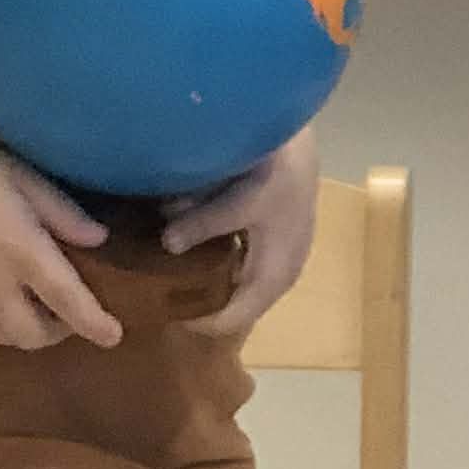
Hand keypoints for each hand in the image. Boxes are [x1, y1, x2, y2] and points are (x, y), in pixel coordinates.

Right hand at [0, 136, 121, 354]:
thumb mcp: (18, 175)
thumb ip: (61, 209)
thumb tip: (99, 239)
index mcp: (23, 252)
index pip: (69, 301)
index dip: (96, 324)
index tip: (113, 335)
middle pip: (36, 334)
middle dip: (58, 331)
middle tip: (63, 313)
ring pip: (5, 339)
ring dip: (24, 333)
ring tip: (27, 312)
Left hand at [165, 134, 318, 342]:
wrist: (302, 146)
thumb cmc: (278, 176)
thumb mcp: (239, 201)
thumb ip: (202, 224)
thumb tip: (167, 244)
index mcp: (273, 276)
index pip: (233, 319)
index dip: (200, 322)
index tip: (166, 315)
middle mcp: (281, 275)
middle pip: (238, 306)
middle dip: (204, 304)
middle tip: (165, 297)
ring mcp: (283, 258)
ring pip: (242, 285)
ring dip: (214, 284)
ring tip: (176, 278)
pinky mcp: (278, 241)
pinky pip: (246, 264)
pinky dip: (223, 264)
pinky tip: (199, 252)